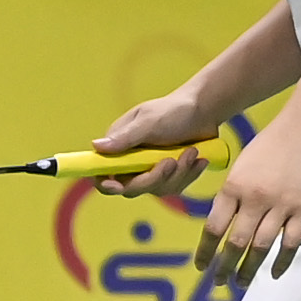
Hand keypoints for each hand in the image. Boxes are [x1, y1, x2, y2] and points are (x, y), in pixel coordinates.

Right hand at [91, 91, 216, 200]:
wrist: (204, 111)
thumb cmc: (174, 111)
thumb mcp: (149, 122)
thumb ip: (126, 137)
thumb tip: (96, 146)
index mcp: (118, 146)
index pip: (103, 173)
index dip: (107, 184)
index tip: (118, 186)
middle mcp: (131, 162)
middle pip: (132, 188)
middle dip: (155, 177)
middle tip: (172, 160)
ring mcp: (150, 170)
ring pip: (158, 189)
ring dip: (178, 173)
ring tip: (192, 151)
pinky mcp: (169, 176)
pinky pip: (175, 187)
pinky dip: (189, 174)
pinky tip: (199, 159)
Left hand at [196, 108, 300, 293]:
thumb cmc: (273, 142)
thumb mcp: (242, 165)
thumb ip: (233, 192)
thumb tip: (226, 219)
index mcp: (233, 187)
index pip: (213, 228)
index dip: (206, 251)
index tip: (202, 266)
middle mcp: (254, 199)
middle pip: (235, 242)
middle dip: (224, 266)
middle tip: (219, 282)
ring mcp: (280, 205)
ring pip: (261, 246)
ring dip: (249, 268)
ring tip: (241, 282)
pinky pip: (291, 241)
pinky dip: (282, 261)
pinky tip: (274, 273)